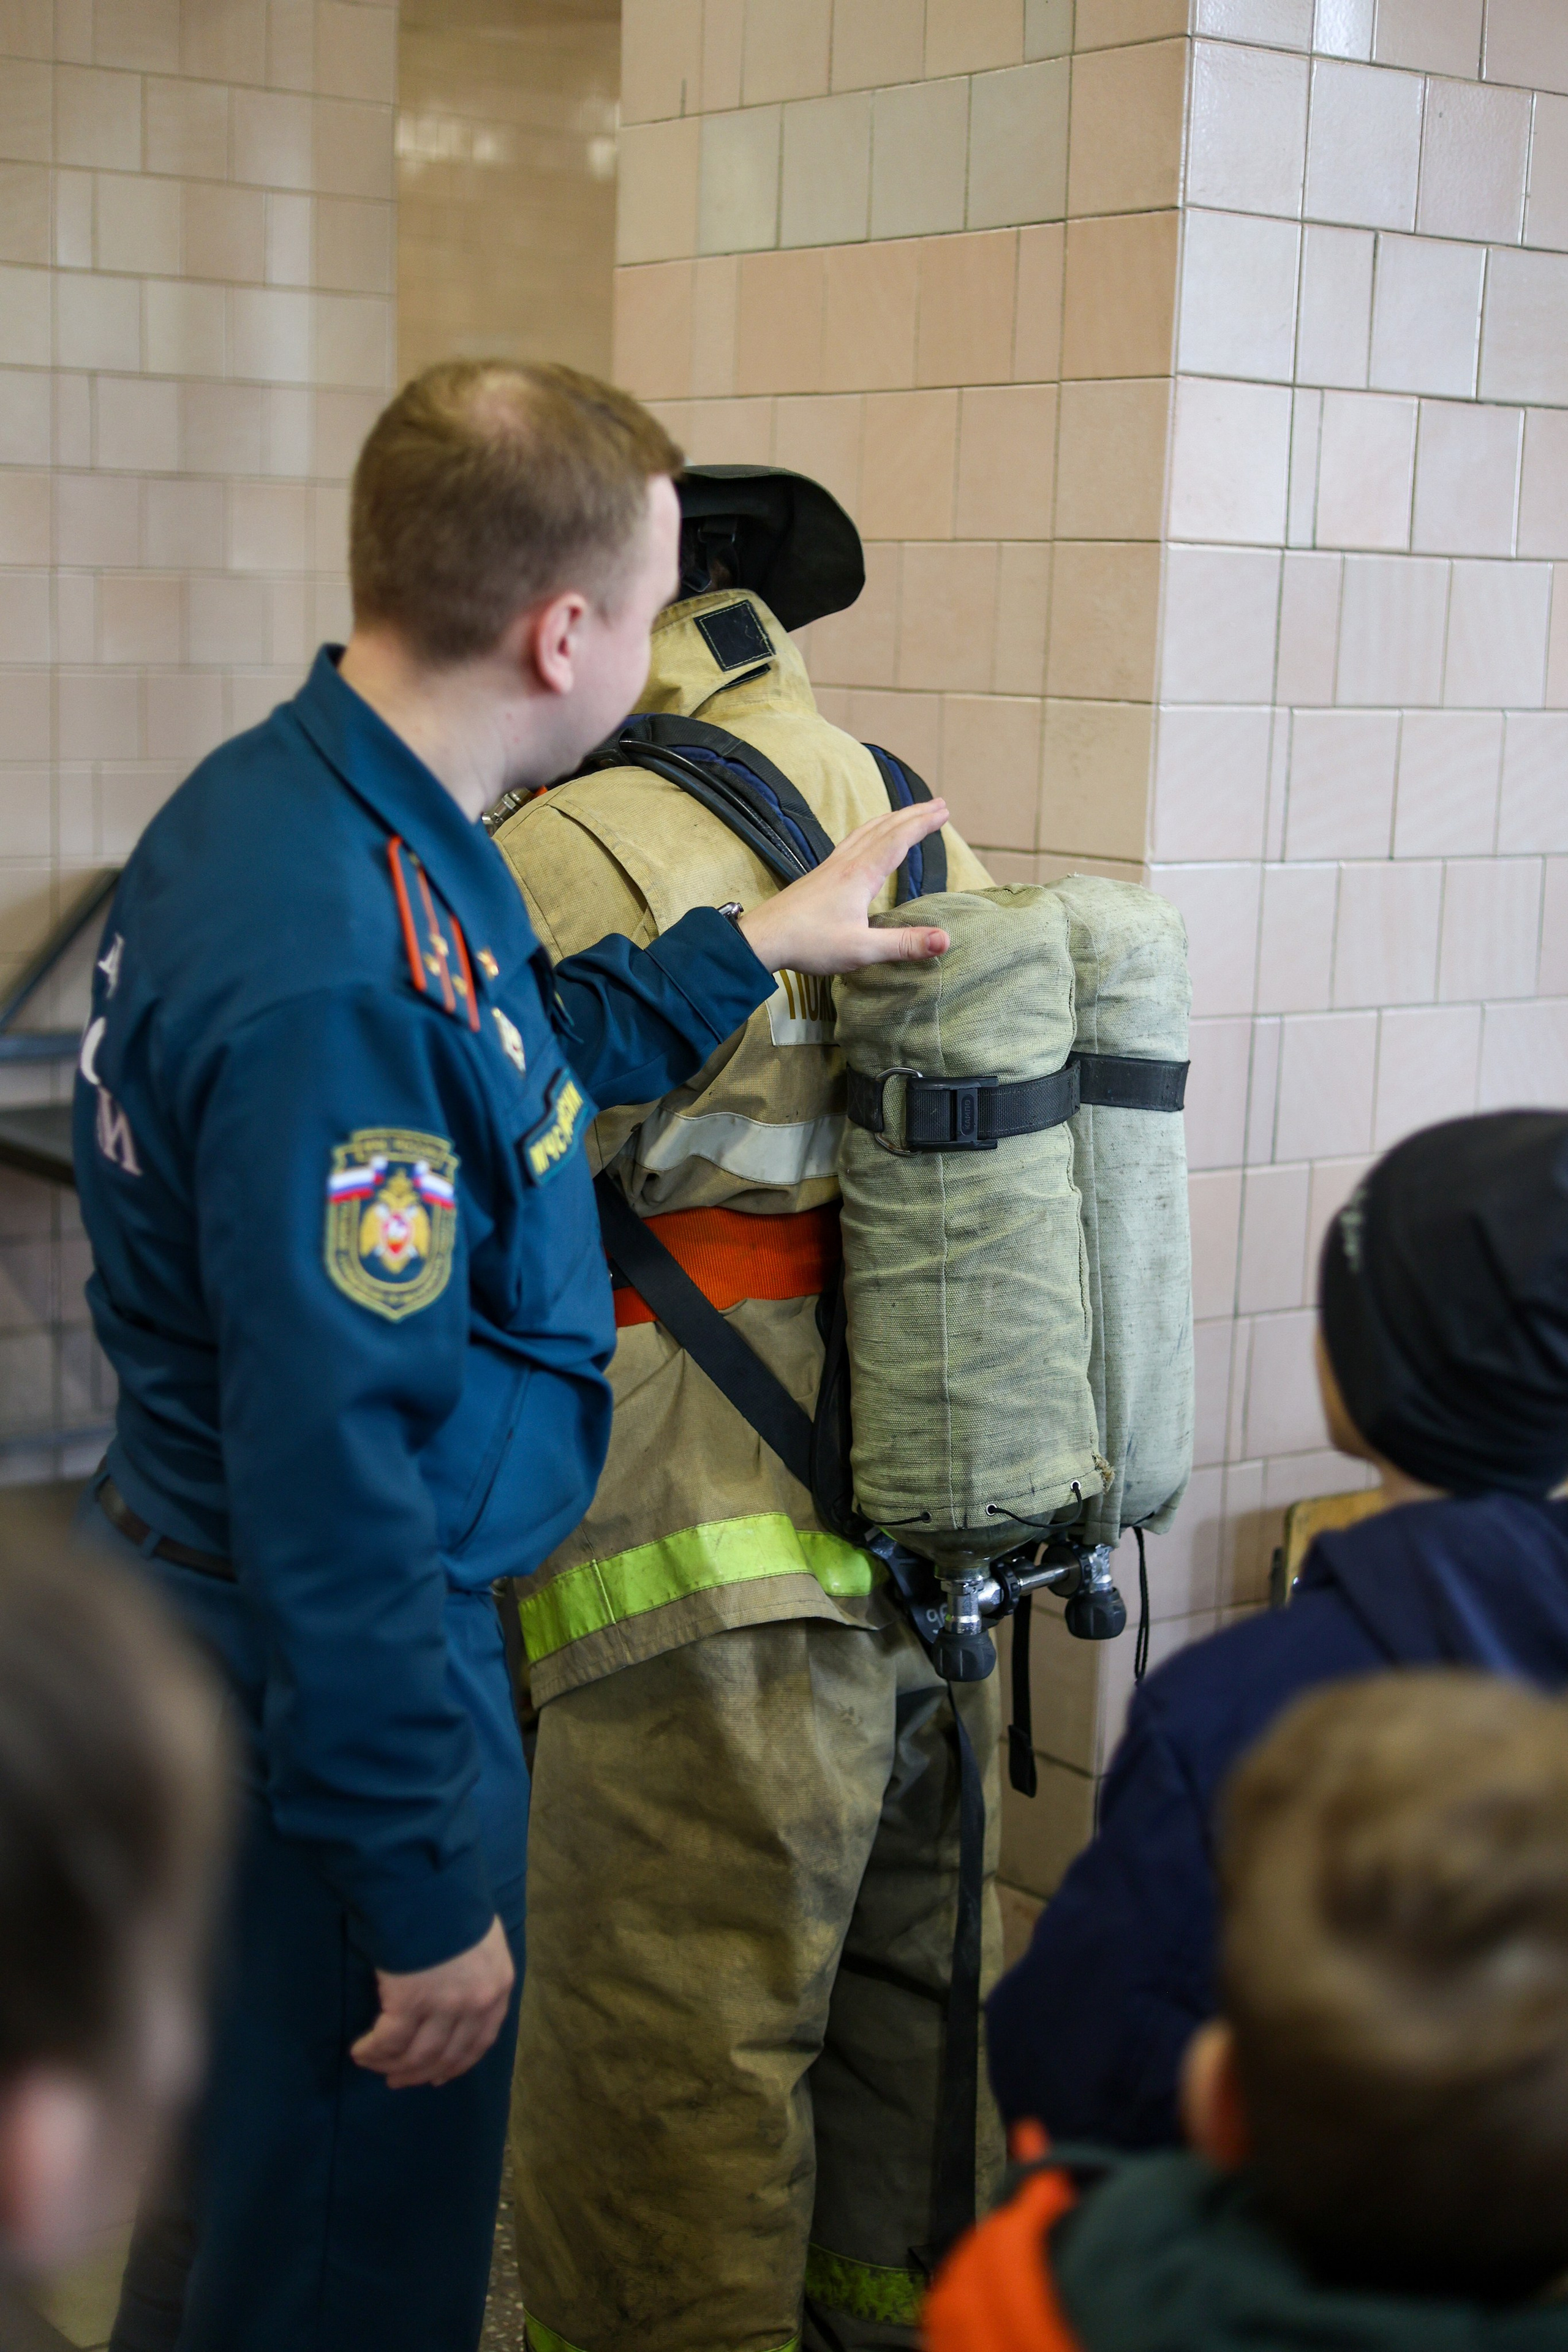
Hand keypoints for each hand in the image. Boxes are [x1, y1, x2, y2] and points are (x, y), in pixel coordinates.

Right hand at [350, 1915, 513, 2088]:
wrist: (429, 1881)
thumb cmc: (452, 1902)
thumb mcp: (480, 1941)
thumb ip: (474, 1974)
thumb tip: (453, 2002)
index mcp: (499, 1986)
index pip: (480, 2041)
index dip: (456, 2064)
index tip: (437, 2076)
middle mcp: (477, 2003)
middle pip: (448, 2055)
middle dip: (420, 2072)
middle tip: (398, 2080)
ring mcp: (446, 2005)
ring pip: (418, 2055)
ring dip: (392, 2065)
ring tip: (372, 2064)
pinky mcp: (411, 2003)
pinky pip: (389, 2042)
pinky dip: (373, 2051)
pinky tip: (361, 2052)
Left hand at [736, 802, 951, 976]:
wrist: (762, 938)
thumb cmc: (808, 943)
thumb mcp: (861, 950)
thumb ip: (903, 944)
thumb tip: (945, 940)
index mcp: (860, 875)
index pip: (898, 840)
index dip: (923, 824)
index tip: (945, 812)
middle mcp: (847, 863)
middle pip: (885, 828)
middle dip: (914, 814)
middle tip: (939, 804)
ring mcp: (831, 866)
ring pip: (867, 830)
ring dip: (892, 818)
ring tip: (910, 813)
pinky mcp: (820, 874)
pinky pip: (852, 840)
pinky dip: (870, 829)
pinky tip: (868, 838)